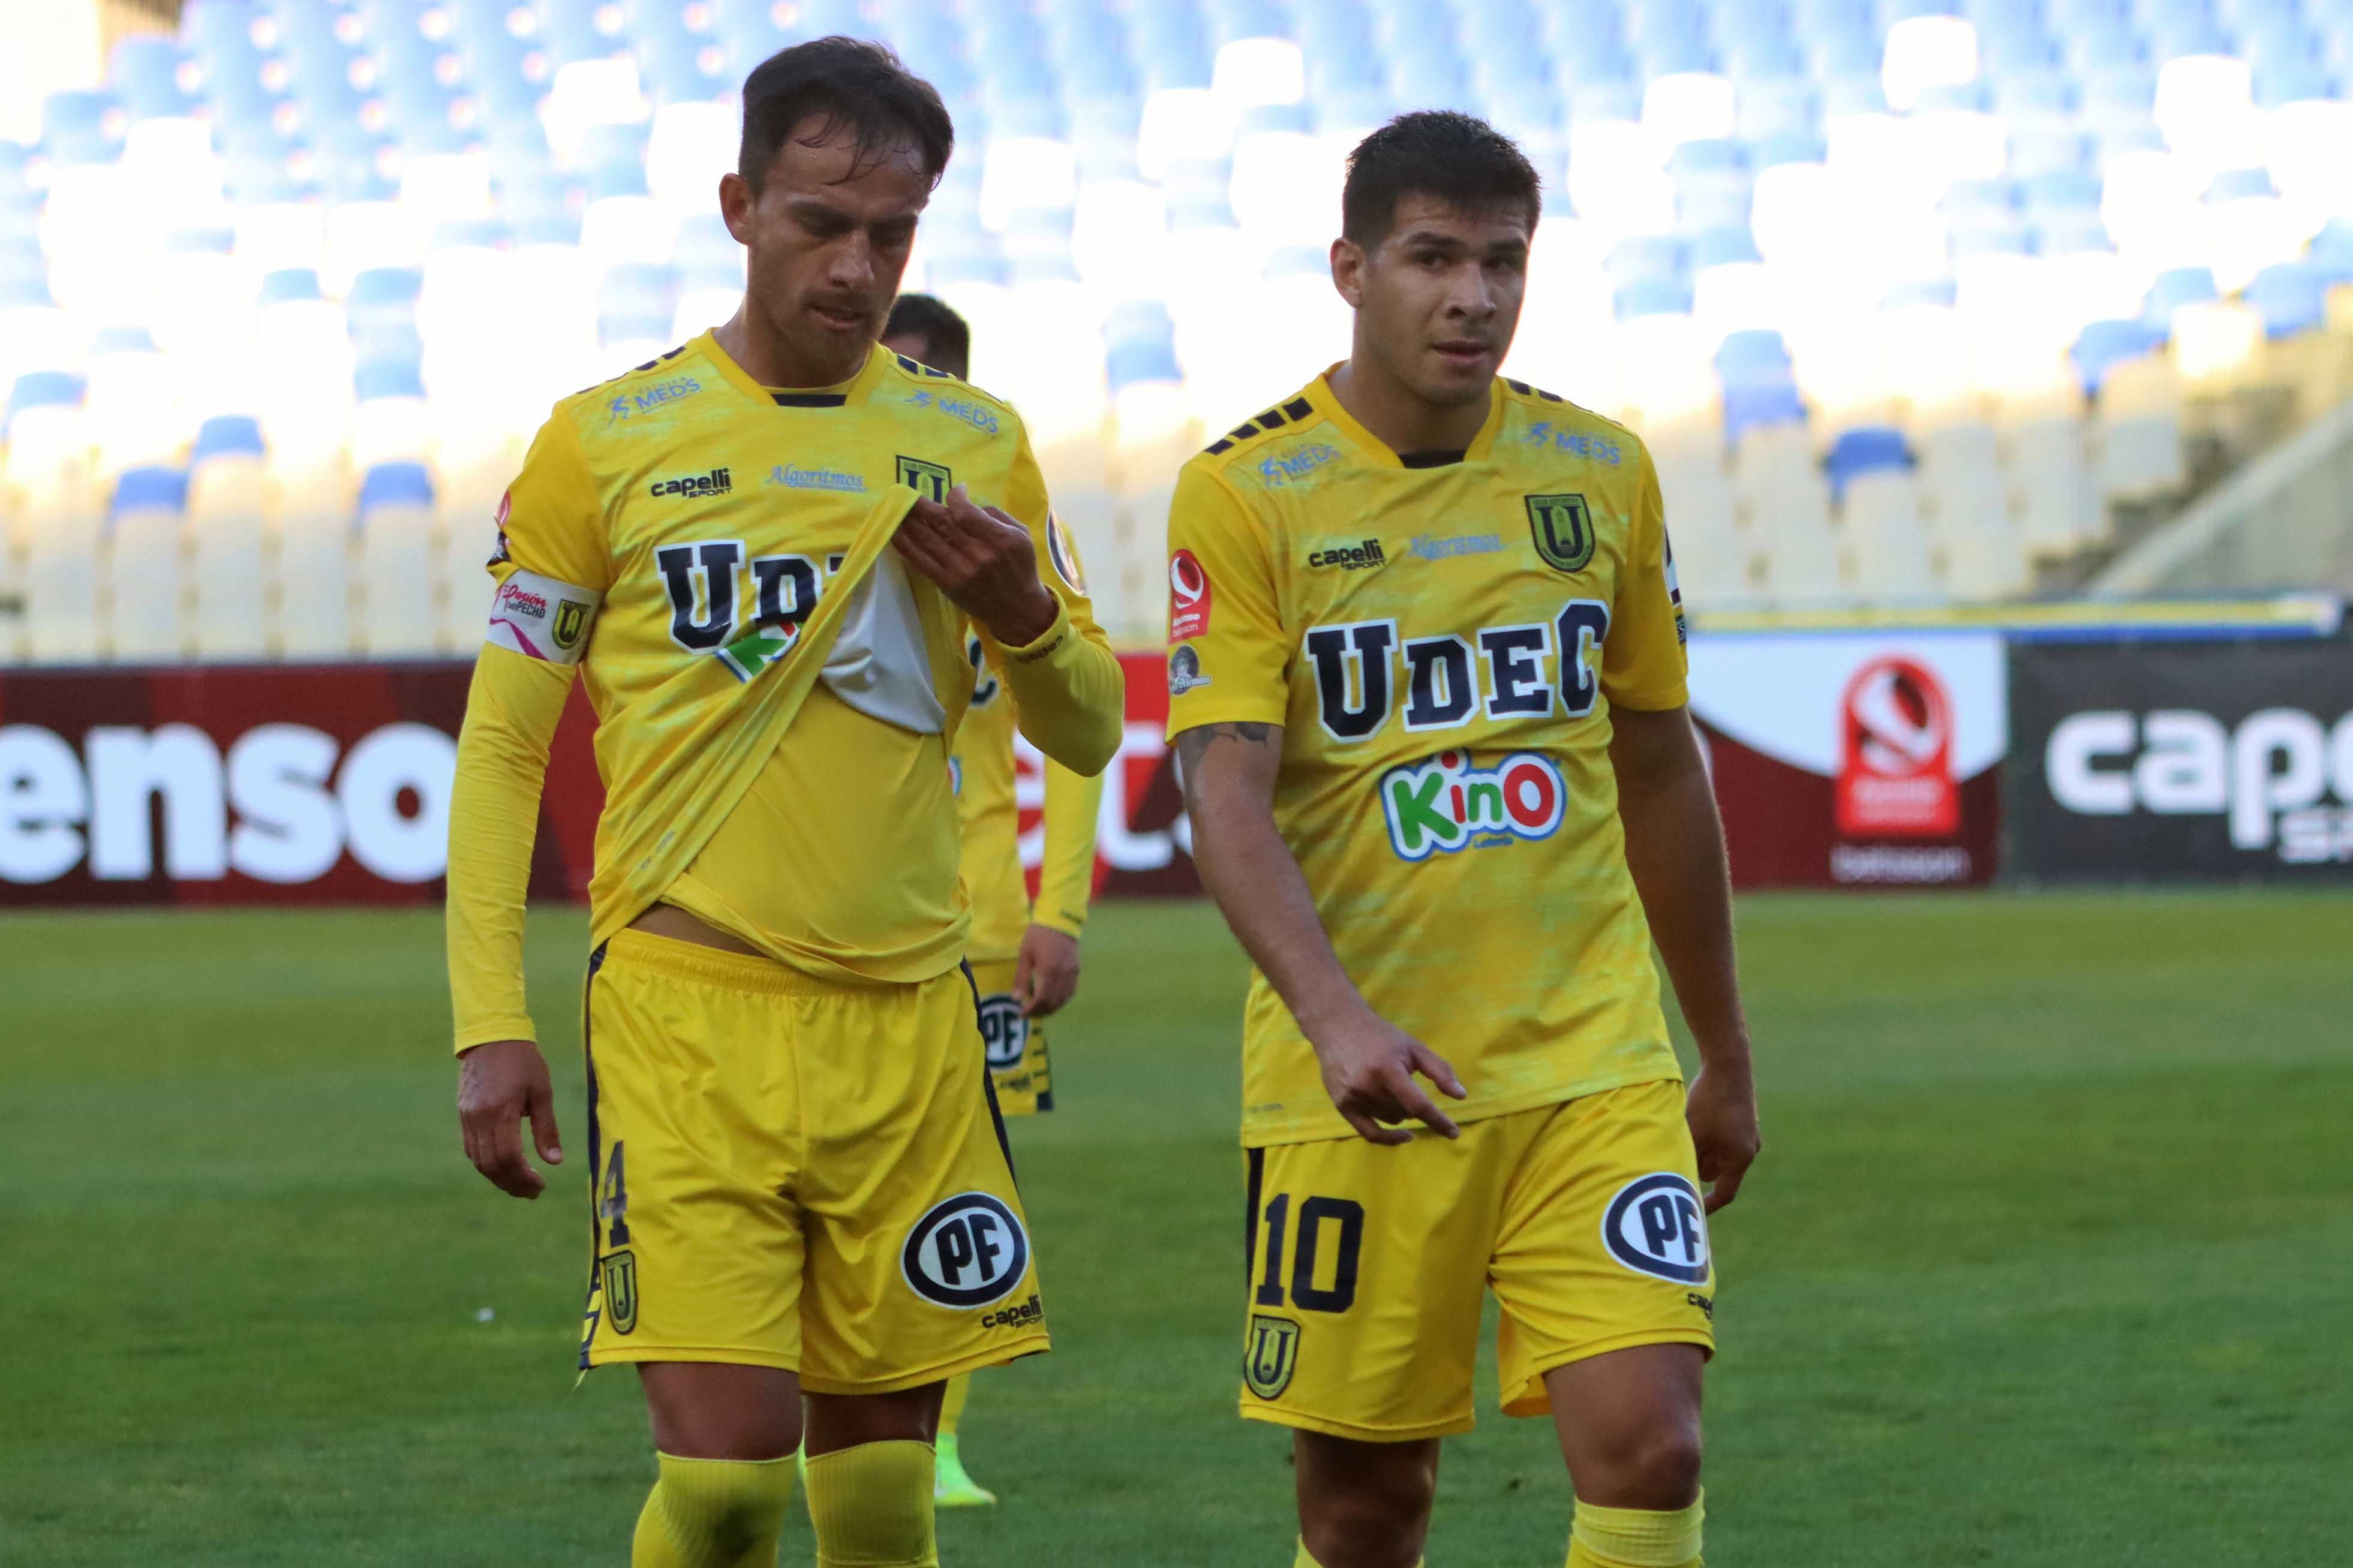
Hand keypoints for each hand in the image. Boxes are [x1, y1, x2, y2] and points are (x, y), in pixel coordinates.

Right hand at [457, 1038, 563, 1198]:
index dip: (523, 1177)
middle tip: (533, 1192)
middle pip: (490, 1165)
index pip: (508, 1157)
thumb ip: (547, 1128)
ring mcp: (467, 1117)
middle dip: (512, 1184)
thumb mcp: (542, 1091)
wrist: (491, 1036)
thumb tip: (555, 1162)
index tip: (540, 1186)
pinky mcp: (463, 1114)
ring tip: (520, 1184)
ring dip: (498, 1177)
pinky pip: (471, 1148)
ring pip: (478, 1160)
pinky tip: (503, 1167)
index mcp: (500, 1111)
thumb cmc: (523, 1060)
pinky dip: (486, 1163)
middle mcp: (478, 1118)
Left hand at [892, 485, 1057, 645]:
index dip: (955, 496)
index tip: (956, 491)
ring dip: (909, 521)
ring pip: (927, 539)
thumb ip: (996, 515)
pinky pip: (921, 561)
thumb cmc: (1020, 567)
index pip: (965, 512)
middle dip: (922, 504)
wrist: (1017, 609)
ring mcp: (960, 570)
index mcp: (999, 539)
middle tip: (908, 492)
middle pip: (942, 522)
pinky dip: (905, 545)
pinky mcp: (947, 583)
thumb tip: (966, 502)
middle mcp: (978, 554)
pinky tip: (894, 532)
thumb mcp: (1021, 535)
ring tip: (897, 506)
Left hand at [1014, 923, 1081, 1017]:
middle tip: (1028, 1014)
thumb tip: (1016, 999)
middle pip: (1053, 1003)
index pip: (1041, 999)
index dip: (1031, 1010)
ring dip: (1050, 1008)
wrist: (1060, 920)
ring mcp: (1072, 974)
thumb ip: (1022, 978)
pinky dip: (1060, 1000)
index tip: (1021, 1013)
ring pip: (1063, 1000)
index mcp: (1048, 971)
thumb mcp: (1025, 955)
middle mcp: (1063, 976)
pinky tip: (1052, 999)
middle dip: (1040, 1012)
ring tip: (1038, 1009)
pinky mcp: (1076, 971)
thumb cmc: (1038, 935)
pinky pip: (1070, 992)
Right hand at [1305, 1006, 1467, 1144]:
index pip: (1417, 1104)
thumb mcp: (1414, 1047)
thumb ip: (1439, 1070)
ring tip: (1393, 1090)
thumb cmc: (1381, 1036)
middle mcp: (1367, 1086)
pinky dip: (1389, 1138)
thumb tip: (1461, 1096)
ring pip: (1391, 1121)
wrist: (1337, 1027)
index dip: (1438, 1121)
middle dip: (1414, 1105)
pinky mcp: (1342, 1106)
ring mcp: (1352, 1098)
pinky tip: (1403, 1135)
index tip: (1454, 1133)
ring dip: (1401, 1112)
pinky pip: (1370, 1133)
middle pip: (1405, 1113)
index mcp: (1387, 1069)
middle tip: (1407, 1084)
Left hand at [1684, 1056, 1759, 1213]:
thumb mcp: (1693, 1134)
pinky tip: (1694, 1117)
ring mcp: (1748, 1134)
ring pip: (1717, 1153)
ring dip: (1700, 1149)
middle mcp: (1748, 1150)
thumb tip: (1677, 1181)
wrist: (1729, 1065)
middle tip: (1675, 1155)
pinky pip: (1721, 1137)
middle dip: (1696, 1166)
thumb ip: (1688, 1160)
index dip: (1707, 1204)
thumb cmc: (1710, 1102)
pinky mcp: (1743, 1120)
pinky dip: (1706, 1135)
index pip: (1724, 1193)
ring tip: (1686, 1130)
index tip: (1693, 1212)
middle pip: (1717, 1171)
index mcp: (1740, 1159)